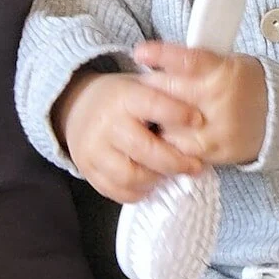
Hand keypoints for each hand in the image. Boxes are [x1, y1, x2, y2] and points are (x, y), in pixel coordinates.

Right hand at [54, 67, 205, 202]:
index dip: (178, 114)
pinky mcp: (87, 170)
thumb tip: (203, 113)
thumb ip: (166, 96)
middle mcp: (107, 124)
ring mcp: (94, 149)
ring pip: (131, 176)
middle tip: (195, 166)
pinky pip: (115, 191)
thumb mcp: (139, 85)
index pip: (153, 105)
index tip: (199, 121)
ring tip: (169, 175)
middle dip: (176, 162)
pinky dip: (137, 193)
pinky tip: (150, 185)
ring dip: (156, 180)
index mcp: (123, 98)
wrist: (75, 108)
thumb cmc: (120, 98)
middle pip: (146, 150)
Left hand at [131, 44, 267, 168]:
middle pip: (169, 93)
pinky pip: (178, 148)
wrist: (276, 116)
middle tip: (143, 86)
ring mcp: (217, 129)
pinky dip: (169, 140)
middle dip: (151, 88)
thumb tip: (155, 59)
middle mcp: (219, 100)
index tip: (140, 53)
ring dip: (156, 118)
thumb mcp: (226, 62)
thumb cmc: (243, 84)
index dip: (161, 55)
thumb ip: (194, 63)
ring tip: (156, 111)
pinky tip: (169, 132)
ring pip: (168, 124)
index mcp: (223, 72)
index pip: (188, 61)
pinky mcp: (214, 151)